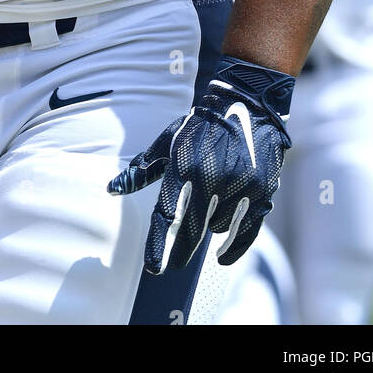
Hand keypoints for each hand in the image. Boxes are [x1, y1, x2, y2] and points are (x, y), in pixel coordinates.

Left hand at [107, 55, 293, 272]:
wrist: (247, 105)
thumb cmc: (201, 126)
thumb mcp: (169, 142)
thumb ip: (142, 169)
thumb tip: (112, 189)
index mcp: (183, 166)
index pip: (166, 214)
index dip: (159, 244)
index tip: (154, 267)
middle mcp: (210, 178)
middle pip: (192, 230)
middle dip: (181, 251)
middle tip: (174, 264)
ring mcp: (238, 186)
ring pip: (217, 228)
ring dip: (210, 227)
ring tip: (210, 205)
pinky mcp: (260, 192)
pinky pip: (245, 232)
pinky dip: (234, 248)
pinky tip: (222, 258)